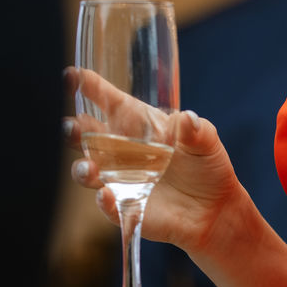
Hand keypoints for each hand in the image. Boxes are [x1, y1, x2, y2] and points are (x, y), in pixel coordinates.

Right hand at [64, 66, 245, 255]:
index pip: (108, 101)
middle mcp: (121, 150)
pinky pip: (107, 205)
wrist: (216, 211)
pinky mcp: (126, 207)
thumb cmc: (209, 168)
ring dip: (82, 168)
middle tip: (70, 126)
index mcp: (137, 125)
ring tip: (89, 168)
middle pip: (85, 135)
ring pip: (88, 170)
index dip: (88, 86)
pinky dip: (104, 201)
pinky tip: (106, 195)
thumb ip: (198, 130)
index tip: (72, 75)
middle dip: (72, 128)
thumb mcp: (208, 143)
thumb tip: (187, 119)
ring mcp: (120, 179)